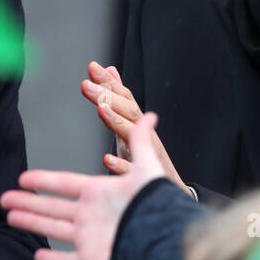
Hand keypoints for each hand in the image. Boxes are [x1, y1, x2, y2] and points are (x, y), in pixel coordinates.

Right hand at [1, 113, 175, 259]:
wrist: (162, 240)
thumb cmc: (156, 205)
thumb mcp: (147, 167)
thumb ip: (142, 140)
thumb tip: (151, 115)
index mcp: (99, 193)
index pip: (64, 184)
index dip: (44, 180)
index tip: (25, 178)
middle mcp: (91, 214)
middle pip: (52, 206)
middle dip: (28, 202)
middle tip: (5, 198)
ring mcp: (89, 237)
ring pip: (53, 229)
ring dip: (31, 222)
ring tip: (10, 217)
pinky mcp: (92, 259)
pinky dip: (52, 259)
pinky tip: (38, 255)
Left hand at [80, 61, 187, 192]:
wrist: (172, 192)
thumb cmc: (149, 160)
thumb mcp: (133, 126)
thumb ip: (121, 99)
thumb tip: (110, 69)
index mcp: (139, 125)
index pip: (125, 98)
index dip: (109, 83)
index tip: (93, 68)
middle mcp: (144, 136)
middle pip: (128, 112)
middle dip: (109, 96)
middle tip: (87, 85)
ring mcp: (146, 156)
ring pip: (132, 136)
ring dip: (117, 122)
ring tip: (101, 109)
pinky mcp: (144, 179)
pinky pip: (133, 172)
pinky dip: (121, 165)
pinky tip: (107, 159)